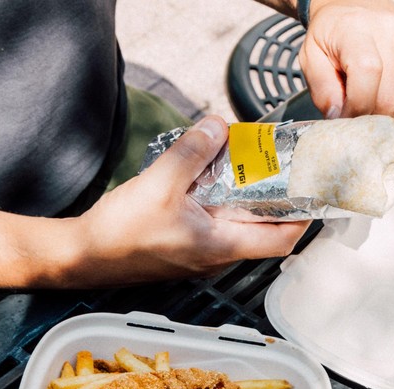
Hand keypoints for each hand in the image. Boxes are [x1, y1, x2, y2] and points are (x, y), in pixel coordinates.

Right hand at [59, 116, 309, 286]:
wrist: (82, 257)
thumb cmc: (120, 234)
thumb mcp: (159, 183)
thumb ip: (192, 153)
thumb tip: (218, 126)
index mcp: (222, 247)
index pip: (283, 240)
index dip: (304, 217)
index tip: (310, 190)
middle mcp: (218, 257)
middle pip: (265, 231)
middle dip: (277, 200)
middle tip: (280, 167)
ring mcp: (202, 255)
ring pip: (240, 227)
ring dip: (248, 200)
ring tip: (247, 166)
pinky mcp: (185, 249)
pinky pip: (217, 226)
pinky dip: (223, 204)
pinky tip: (209, 180)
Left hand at [299, 0, 393, 119]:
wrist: (354, 3)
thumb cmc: (333, 31)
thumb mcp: (311, 56)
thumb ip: (321, 89)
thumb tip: (338, 117)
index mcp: (358, 30)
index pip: (368, 77)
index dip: (356, 107)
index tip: (346, 112)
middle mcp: (393, 31)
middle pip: (390, 100)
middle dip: (371, 115)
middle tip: (358, 106)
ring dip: (390, 112)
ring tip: (374, 97)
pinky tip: (391, 91)